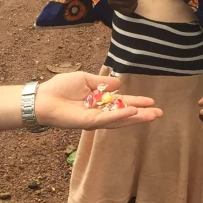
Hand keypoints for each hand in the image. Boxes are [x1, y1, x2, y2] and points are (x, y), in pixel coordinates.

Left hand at [34, 72, 162, 129]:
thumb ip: (102, 83)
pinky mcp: (88, 122)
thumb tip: (119, 83)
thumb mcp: (85, 79)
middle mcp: (99, 113)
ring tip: (152, 114)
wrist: (43, 98)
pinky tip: (132, 112)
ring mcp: (95, 119)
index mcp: (99, 102)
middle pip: (124, 114)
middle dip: (142, 114)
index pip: (122, 103)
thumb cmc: (60, 88)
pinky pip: (106, 119)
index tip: (152, 102)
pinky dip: (120, 116)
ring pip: (119, 119)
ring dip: (136, 117)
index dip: (137, 102)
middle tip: (159, 113)